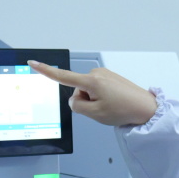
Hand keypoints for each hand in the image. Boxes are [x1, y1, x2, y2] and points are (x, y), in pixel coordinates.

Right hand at [28, 60, 157, 126]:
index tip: (32, 63)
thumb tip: (74, 100)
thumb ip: (77, 107)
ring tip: (111, 106)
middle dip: (85, 102)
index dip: (45, 71)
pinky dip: (101, 97)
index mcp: (91, 81)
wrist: (146, 108)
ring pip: (87, 91)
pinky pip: (96, 89)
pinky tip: (114, 102)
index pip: (62, 77)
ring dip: (94, 100)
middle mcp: (96, 74)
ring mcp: (104, 74)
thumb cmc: (124, 110)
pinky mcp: (110, 77)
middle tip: (102, 110)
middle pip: (77, 90)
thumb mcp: (95, 114)